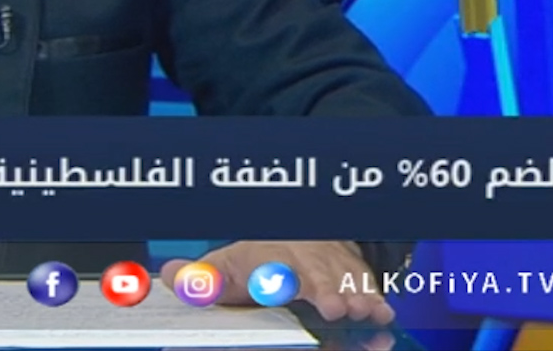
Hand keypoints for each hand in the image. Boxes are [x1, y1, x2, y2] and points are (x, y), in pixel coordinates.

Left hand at [162, 241, 395, 327]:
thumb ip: (202, 279)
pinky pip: (368, 284)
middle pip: (320, 274)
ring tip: (369, 312)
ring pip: (348, 278)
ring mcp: (332, 266)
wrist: (296, 238)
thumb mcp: (227, 267)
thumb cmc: (260, 260)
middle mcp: (306, 259)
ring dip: (360, 295)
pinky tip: (385, 314)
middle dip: (331, 291)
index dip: (286, 283)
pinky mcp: (353, 274)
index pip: (278, 271)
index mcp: (271, 259)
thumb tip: (167, 275)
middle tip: (339, 309)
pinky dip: (378, 297)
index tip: (293, 294)